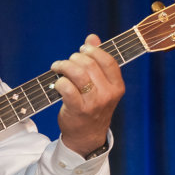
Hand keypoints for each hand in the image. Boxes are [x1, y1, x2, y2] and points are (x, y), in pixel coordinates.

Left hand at [50, 33, 124, 156]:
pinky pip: (67, 87)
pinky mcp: (78, 110)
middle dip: (74, 58)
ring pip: (77, 73)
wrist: (87, 136)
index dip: (93, 51)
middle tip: (66, 62)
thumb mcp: (101, 85)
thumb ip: (98, 61)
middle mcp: (108, 94)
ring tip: (58, 67)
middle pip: (89, 64)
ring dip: (64, 65)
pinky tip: (57, 83)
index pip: (108, 60)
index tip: (82, 50)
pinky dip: (59, 81)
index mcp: (117, 86)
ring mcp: (94, 103)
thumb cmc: (92, 106)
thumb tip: (92, 37)